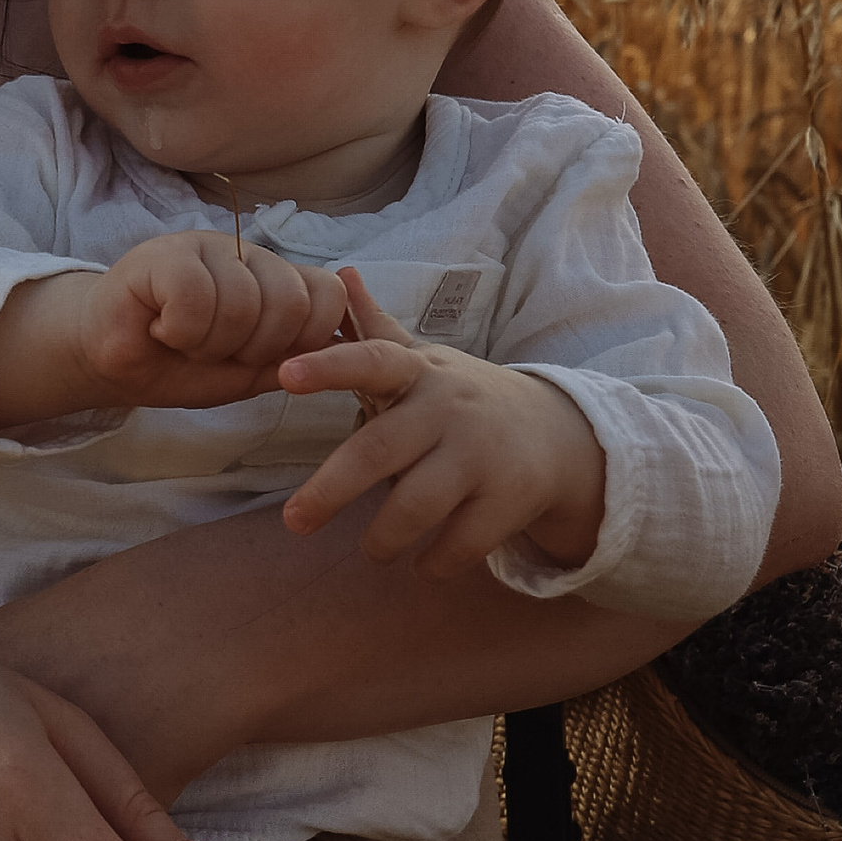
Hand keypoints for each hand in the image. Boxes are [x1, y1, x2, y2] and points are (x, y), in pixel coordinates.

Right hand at [0, 233, 349, 427]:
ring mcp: (207, 247)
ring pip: (243, 305)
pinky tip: (160, 328)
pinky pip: (196, 297)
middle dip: (252, 348)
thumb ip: (294, 357)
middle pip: (290, 302)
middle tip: (213, 352)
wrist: (111, 362)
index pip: (327, 295)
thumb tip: (346, 348)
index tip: (261, 358)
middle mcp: (247, 255)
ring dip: (209, 345)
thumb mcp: (248, 371)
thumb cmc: (178, 364)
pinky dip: (180, 331)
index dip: (303, 339)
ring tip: (182, 341)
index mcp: (275, 279)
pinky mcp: (165, 253)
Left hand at [277, 270, 606, 575]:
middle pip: (378, 452)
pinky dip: (434, 564)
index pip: (371, 360)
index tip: (284, 375)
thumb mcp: (422, 363)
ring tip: (373, 550)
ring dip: (383, 539)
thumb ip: (375, 330)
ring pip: (416, 508)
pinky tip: (422, 565)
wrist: (556, 433)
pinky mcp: (510, 500)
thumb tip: (340, 275)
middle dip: (330, 491)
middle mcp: (448, 410)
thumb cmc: (460, 400)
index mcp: (418, 374)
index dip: (328, 367)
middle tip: (295, 522)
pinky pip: (459, 545)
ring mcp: (482, 456)